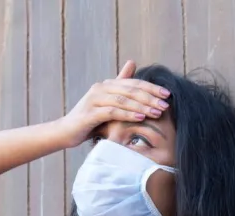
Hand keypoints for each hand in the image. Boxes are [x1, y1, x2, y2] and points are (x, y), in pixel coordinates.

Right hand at [55, 60, 170, 147]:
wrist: (65, 132)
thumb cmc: (89, 120)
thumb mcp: (107, 105)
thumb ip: (121, 89)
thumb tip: (132, 64)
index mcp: (106, 85)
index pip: (133, 83)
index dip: (152, 88)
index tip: (168, 94)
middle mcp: (100, 88)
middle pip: (130, 90)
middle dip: (150, 97)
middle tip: (166, 104)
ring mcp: (94, 100)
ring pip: (123, 100)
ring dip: (142, 106)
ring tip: (157, 112)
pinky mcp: (90, 113)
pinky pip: (112, 112)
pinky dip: (128, 114)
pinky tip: (140, 117)